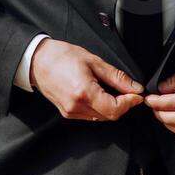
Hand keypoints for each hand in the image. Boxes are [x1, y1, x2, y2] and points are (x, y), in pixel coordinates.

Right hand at [30, 38, 144, 122]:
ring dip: (111, 107)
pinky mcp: (67, 113)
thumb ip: (116, 77)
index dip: (130, 103)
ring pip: (100, 117)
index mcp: (84, 93)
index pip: (114, 109)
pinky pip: (90, 115)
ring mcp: (71, 112)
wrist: (38, 61)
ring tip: (112, 90)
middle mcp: (76, 107)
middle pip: (109, 115)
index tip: (137, 95)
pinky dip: (100, 107)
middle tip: (128, 91)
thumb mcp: (94, 61)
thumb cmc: (61, 56)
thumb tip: (134, 87)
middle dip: (122, 104)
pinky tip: (99, 94)